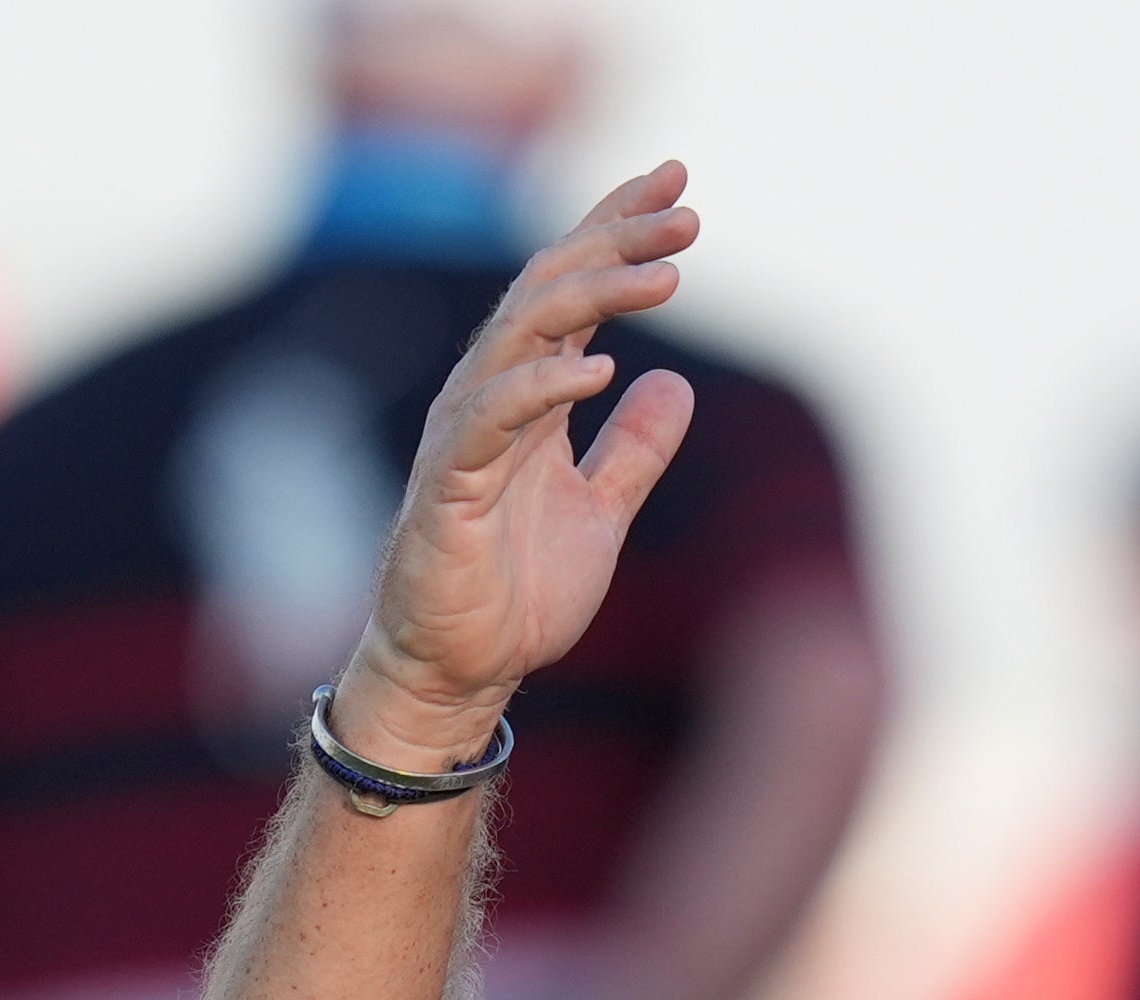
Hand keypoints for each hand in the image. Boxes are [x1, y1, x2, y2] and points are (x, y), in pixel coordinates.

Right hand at [334, 165, 702, 771]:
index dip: (618, 232)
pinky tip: (599, 369)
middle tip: (687, 214)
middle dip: (617, 242)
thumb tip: (675, 384)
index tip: (679, 190)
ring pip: (523, 336)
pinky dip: (542, 388)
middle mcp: (494, 397)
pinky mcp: (452, 483)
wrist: (464, 668)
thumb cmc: (518, 590)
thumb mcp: (603, 511)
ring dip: (594, 299)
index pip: (574, 290)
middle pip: (552, 289)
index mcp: (531, 396)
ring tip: (666, 277)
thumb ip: (635, 450)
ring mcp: (468, 434)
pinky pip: (493, 420)